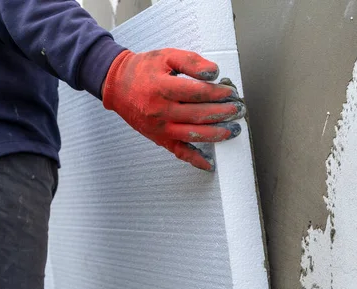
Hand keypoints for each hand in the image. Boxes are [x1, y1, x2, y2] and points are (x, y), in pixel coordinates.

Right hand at [102, 48, 244, 170]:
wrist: (118, 86)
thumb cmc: (144, 70)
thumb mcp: (166, 56)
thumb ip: (191, 61)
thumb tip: (213, 72)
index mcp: (161, 88)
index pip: (196, 93)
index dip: (217, 93)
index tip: (230, 92)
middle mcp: (160, 111)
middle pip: (198, 115)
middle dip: (222, 113)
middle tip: (238, 110)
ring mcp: (160, 128)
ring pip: (193, 134)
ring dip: (217, 134)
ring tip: (233, 129)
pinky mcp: (159, 138)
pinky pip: (179, 152)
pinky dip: (195, 159)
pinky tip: (210, 163)